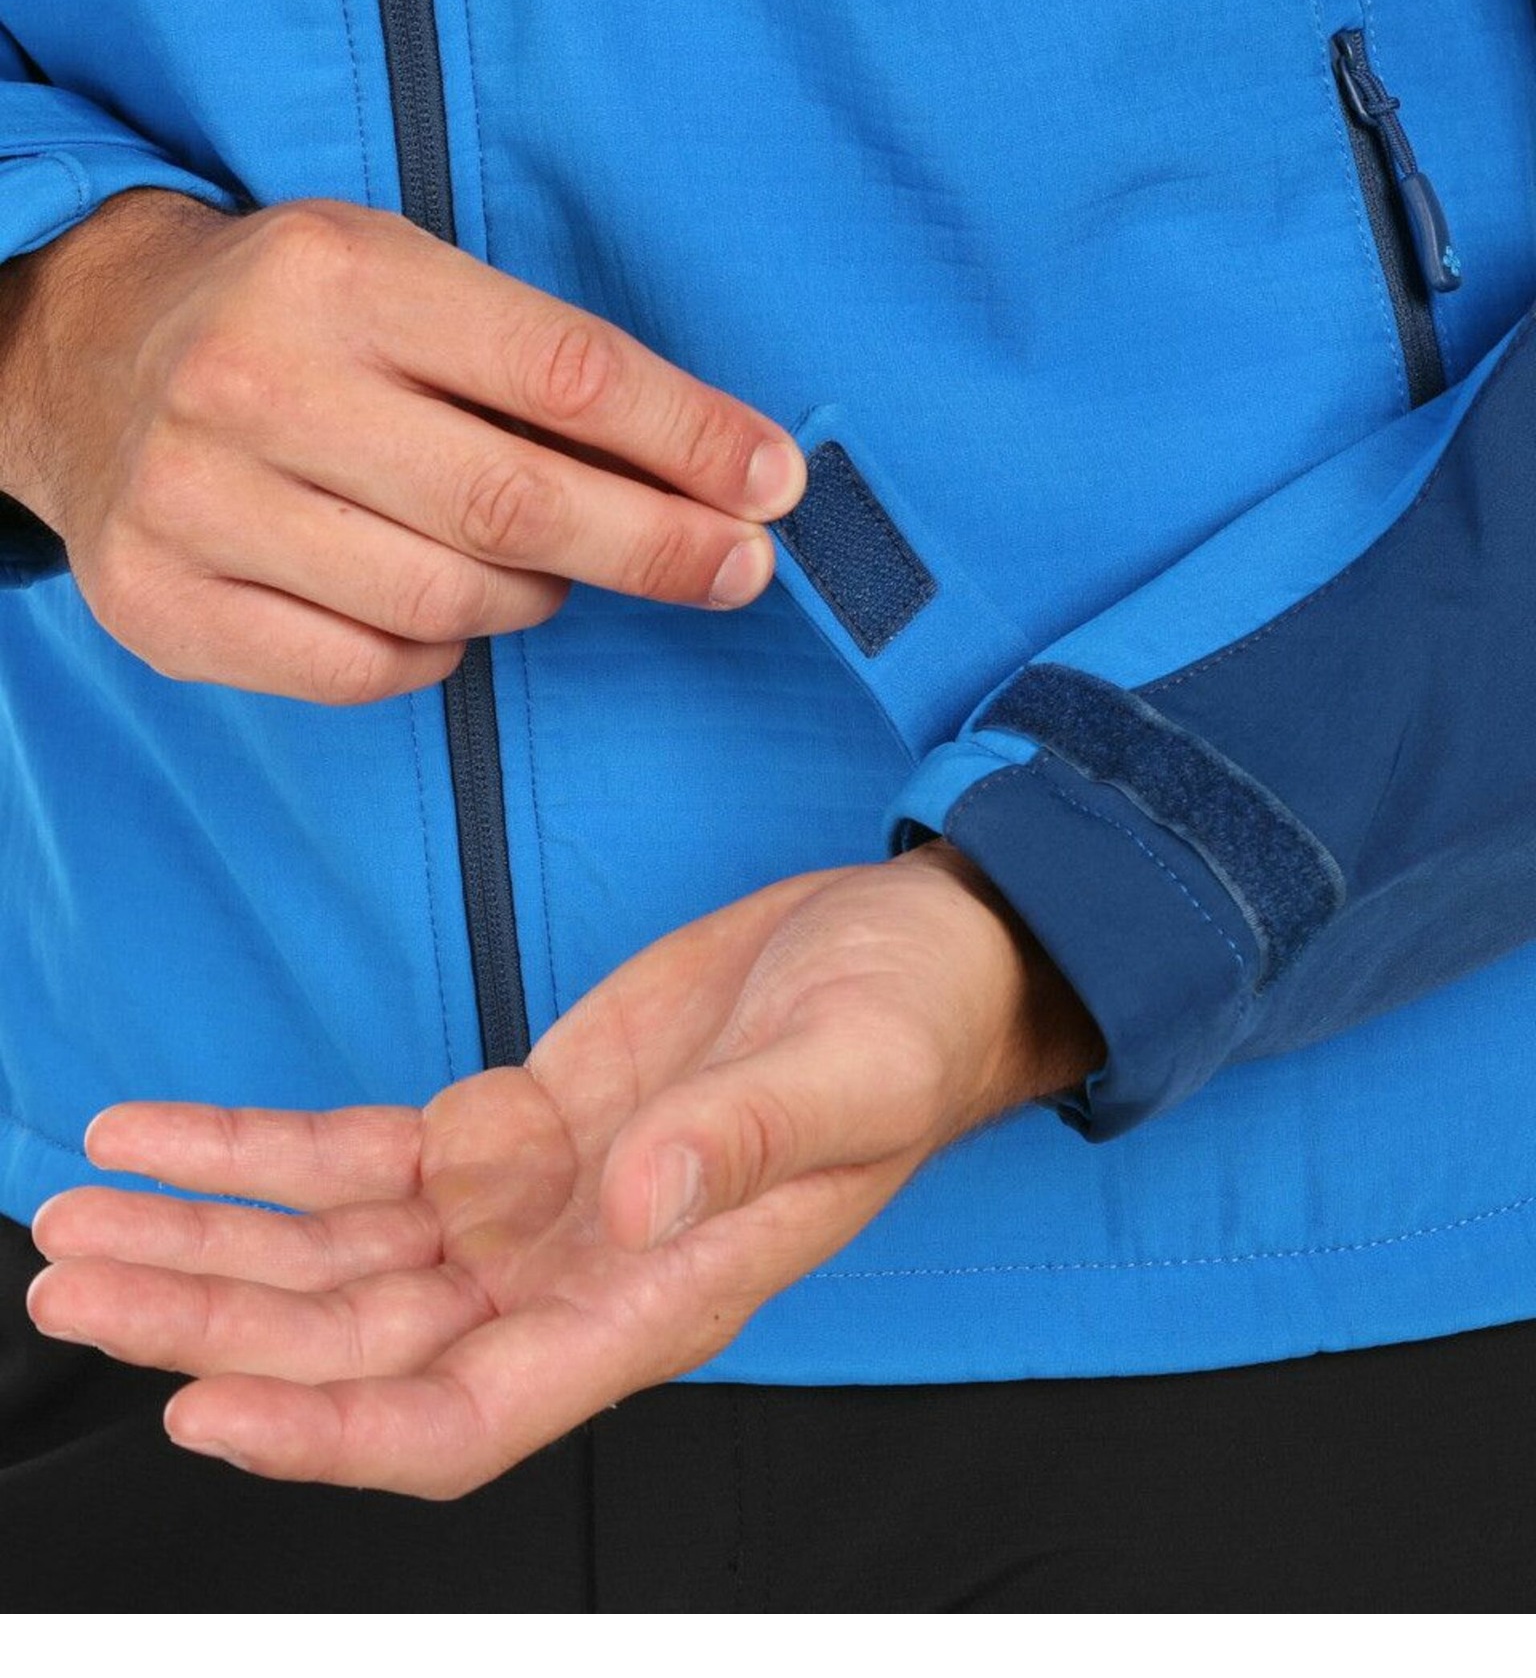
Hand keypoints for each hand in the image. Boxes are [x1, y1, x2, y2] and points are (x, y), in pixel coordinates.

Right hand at [0, 191, 803, 702]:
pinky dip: (438, 653)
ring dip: (535, 594)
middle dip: (657, 546)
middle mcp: (257, 384)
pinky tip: (439, 609)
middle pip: (517, 504)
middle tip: (738, 568)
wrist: (81, 355)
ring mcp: (196, 504)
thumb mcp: (408, 281)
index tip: (775, 486)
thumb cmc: (292, 317)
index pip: (563, 372)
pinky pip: (367, 671)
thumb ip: (544, 366)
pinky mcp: (163, 604)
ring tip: (541, 563)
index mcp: (341, 275)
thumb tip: (723, 471)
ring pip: (448, 602)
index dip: (691, 440)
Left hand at [27, 843, 1102, 1498]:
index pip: (466, 1412)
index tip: (200, 1410)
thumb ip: (742, 1139)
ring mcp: (535, 1201)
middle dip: (213, 1324)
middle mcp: (573, 1273)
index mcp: (656, 1296)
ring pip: (336, 1257)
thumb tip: (632, 1199)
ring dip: (211, 1242)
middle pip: (358, 1343)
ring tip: (80, 1218)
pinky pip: (359, 1155)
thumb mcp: (848, 1070)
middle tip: (76, 1288)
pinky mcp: (514, 1119)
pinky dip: (259, 1150)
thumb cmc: (910, 1026)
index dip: (329, 1433)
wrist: (917, 949)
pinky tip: (168, 1135)